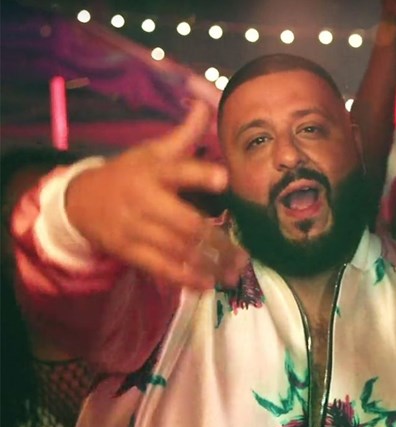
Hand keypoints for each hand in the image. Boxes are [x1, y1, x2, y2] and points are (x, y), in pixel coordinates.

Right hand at [65, 101, 247, 289]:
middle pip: (184, 223)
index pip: (178, 170)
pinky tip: (208, 284)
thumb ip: (184, 133)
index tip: (222, 179)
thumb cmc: (129, 173)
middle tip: (243, 254)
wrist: (80, 200)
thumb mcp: (152, 150)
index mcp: (153, 171)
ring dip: (208, 263)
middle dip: (216, 241)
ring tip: (235, 272)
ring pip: (176, 249)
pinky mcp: (129, 251)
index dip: (199, 174)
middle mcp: (144, 200)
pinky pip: (159, 267)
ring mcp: (135, 228)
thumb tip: (205, 102)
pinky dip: (184, 277)